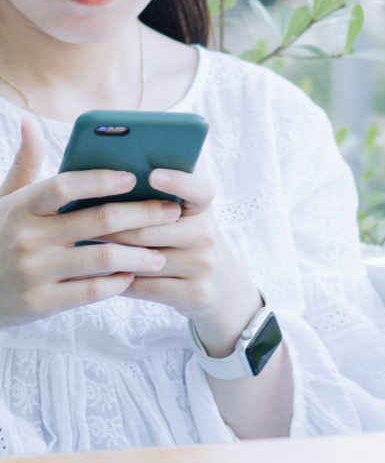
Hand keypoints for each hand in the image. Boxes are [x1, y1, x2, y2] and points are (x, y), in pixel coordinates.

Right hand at [0, 118, 181, 327]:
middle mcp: (28, 236)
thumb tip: (30, 123)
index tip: (135, 177)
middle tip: (172, 212)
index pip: (66, 185)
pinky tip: (132, 277)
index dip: (102, 180)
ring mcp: (35, 271)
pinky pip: (92, 291)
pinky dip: (117, 283)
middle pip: (98, 220)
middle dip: (142, 215)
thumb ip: (25, 166)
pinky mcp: (42, 302)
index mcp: (22, 206)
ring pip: (103, 257)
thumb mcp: (4, 200)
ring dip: (139, 255)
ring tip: (162, 255)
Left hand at [92, 168, 262, 356]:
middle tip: (80, 223)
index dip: (178, 181)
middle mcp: (207, 234)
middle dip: (111, 228)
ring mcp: (203, 266)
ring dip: (109, 256)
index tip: (153, 174)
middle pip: (150, 230)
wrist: (220, 282)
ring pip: (143, 261)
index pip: (198, 190)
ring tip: (82, 249)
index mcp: (204, 208)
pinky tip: (100, 276)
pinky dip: (119, 281)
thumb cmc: (187, 238)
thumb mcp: (186, 215)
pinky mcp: (196, 293)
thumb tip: (111, 181)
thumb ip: (159, 198)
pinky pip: (146, 287)